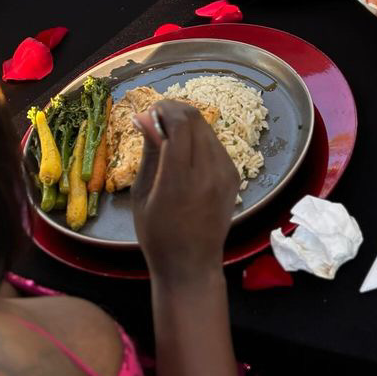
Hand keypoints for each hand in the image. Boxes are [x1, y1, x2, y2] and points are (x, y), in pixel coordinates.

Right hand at [132, 100, 239, 284]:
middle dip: (175, 111)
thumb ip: (149, 151)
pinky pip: (216, 144)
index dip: (164, 110)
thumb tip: (144, 117)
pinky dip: (199, 138)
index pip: (179, 124)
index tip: (150, 111)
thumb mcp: (142, 194)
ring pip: (207, 128)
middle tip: (157, 117)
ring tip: (168, 133)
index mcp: (180, 179)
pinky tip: (185, 151)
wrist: (191, 266)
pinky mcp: (234, 176)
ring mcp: (226, 173)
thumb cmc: (157, 235)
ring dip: (187, 123)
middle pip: (196, 120)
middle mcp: (208, 172)